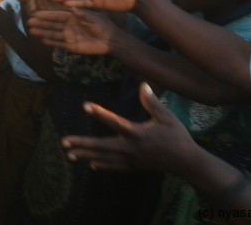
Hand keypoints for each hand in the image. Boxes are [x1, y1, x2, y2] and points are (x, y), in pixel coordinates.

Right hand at [28, 8, 116, 54]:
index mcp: (72, 17)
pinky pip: (59, 43)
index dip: (46, 15)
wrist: (109, 40)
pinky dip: (51, 42)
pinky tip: (42, 40)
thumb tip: (71, 9)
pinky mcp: (71, 46)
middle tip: (29, 22)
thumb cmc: (102, 26)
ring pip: (53, 34)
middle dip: (41, 23)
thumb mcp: (93, 18)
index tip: (36, 14)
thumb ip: (82, 14)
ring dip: (42, 32)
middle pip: (52, 24)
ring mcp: (69, 36)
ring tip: (31, 31)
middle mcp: (68, 26)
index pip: (56, 16)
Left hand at [61, 83, 196, 171]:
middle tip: (64, 142)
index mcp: (137, 133)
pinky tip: (90, 165)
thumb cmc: (177, 136)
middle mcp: (131, 148)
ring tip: (69, 155)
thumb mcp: (166, 117)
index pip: (114, 121)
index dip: (99, 113)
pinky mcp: (133, 166)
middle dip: (82, 144)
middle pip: (102, 146)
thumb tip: (143, 84)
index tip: (84, 106)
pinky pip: (114, 167)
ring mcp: (131, 160)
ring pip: (104, 158)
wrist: (186, 162)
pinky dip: (102, 166)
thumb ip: (152, 102)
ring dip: (86, 156)